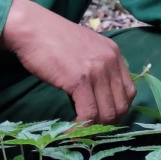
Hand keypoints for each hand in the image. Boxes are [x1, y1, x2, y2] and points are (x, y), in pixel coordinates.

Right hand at [0, 0, 134, 125]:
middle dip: (108, 123)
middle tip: (91, 130)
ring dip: (95, 128)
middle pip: (122, 105)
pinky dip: (81, 128)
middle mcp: (110, 61)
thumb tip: (96, 96)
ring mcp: (97, 71)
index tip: (103, 119)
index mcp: (114, 53)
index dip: (118, 110)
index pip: (129, 91)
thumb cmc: (51, 39)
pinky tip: (71, 132)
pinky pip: (89, 114)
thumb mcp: (84, 49)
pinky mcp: (80, 80)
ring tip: (80, 132)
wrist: (31, 28)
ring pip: (107, 113)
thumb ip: (95, 68)